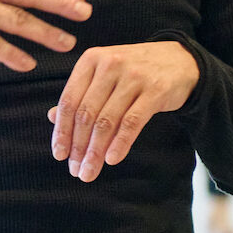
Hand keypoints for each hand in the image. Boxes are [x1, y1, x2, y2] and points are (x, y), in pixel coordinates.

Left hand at [47, 40, 199, 180]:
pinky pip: (132, 122)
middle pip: (86, 114)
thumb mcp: (104, 75)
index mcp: (91, 60)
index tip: (59, 155)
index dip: (61, 131)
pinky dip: (120, 144)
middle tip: (76, 170)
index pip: (69, 101)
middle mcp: (110, 65)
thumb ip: (80, 94)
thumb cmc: (135, 71)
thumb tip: (51, 118)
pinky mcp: (155, 90)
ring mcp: (133, 77)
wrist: (181, 61)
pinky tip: (111, 159)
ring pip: (107, 121)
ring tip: (90, 171)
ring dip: (95, 152)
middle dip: (78, 147)